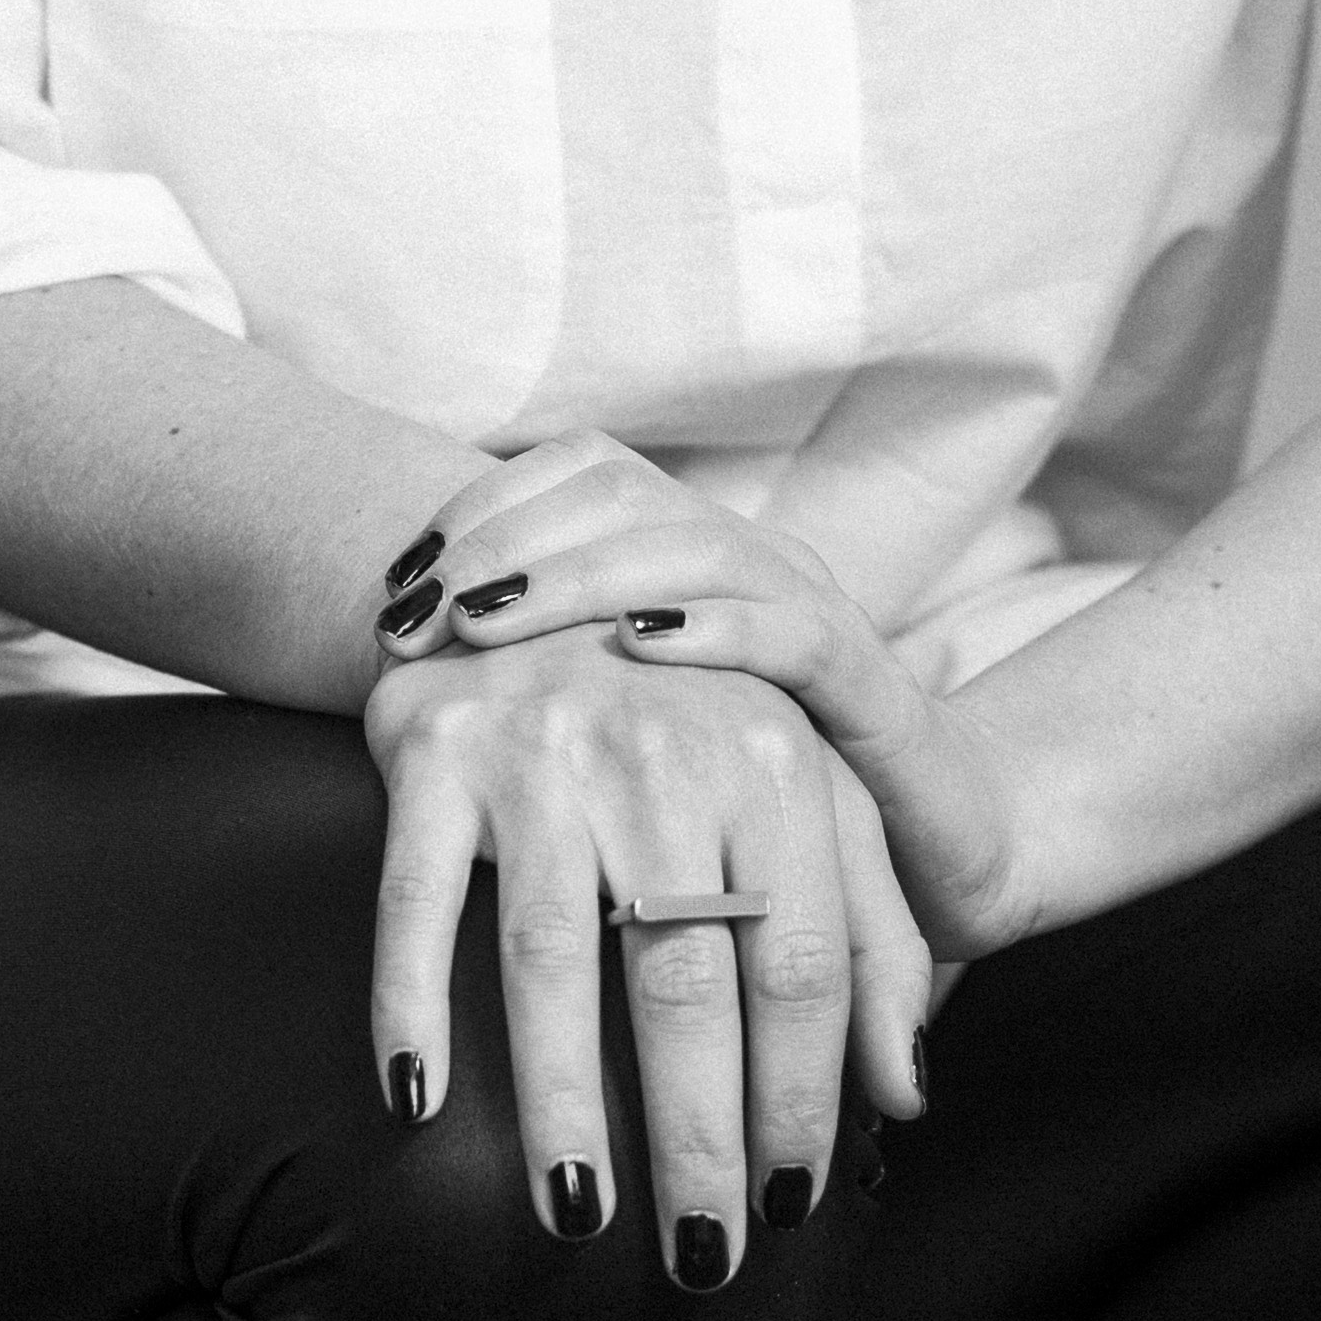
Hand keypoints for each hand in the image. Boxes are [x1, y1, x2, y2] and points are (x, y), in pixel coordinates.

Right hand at [361, 614, 931, 1274]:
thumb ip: (874, 933)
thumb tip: (910, 1096)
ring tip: (577, 1221)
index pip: (801, 962)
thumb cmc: (694, 709)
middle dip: (697, 1135)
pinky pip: (414, 899)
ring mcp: (539, 750)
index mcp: (772, 758)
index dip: (799, 1093)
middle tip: (702, 1259)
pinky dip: (409, 1001)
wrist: (537, 559)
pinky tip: (416, 1103)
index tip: (792, 1202)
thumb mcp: (813, 787)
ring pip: (554, 959)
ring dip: (563, 1103)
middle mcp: (660, 752)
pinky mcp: (431, 751)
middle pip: (686, 979)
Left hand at [375, 436, 1028, 956]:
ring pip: (696, 544)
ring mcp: (817, 615)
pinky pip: (797, 632)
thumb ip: (539, 687)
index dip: (483, 507)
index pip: (579, 471)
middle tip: (420, 607)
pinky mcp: (873, 690)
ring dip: (583, 575)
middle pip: (621, 494)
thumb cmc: (753, 801)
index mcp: (692, 554)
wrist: (931, 849)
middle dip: (506, 539)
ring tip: (492, 616)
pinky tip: (643, 646)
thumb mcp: (633, 732)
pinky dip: (720, 627)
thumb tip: (389, 662)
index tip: (401, 580)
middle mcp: (752, 562)